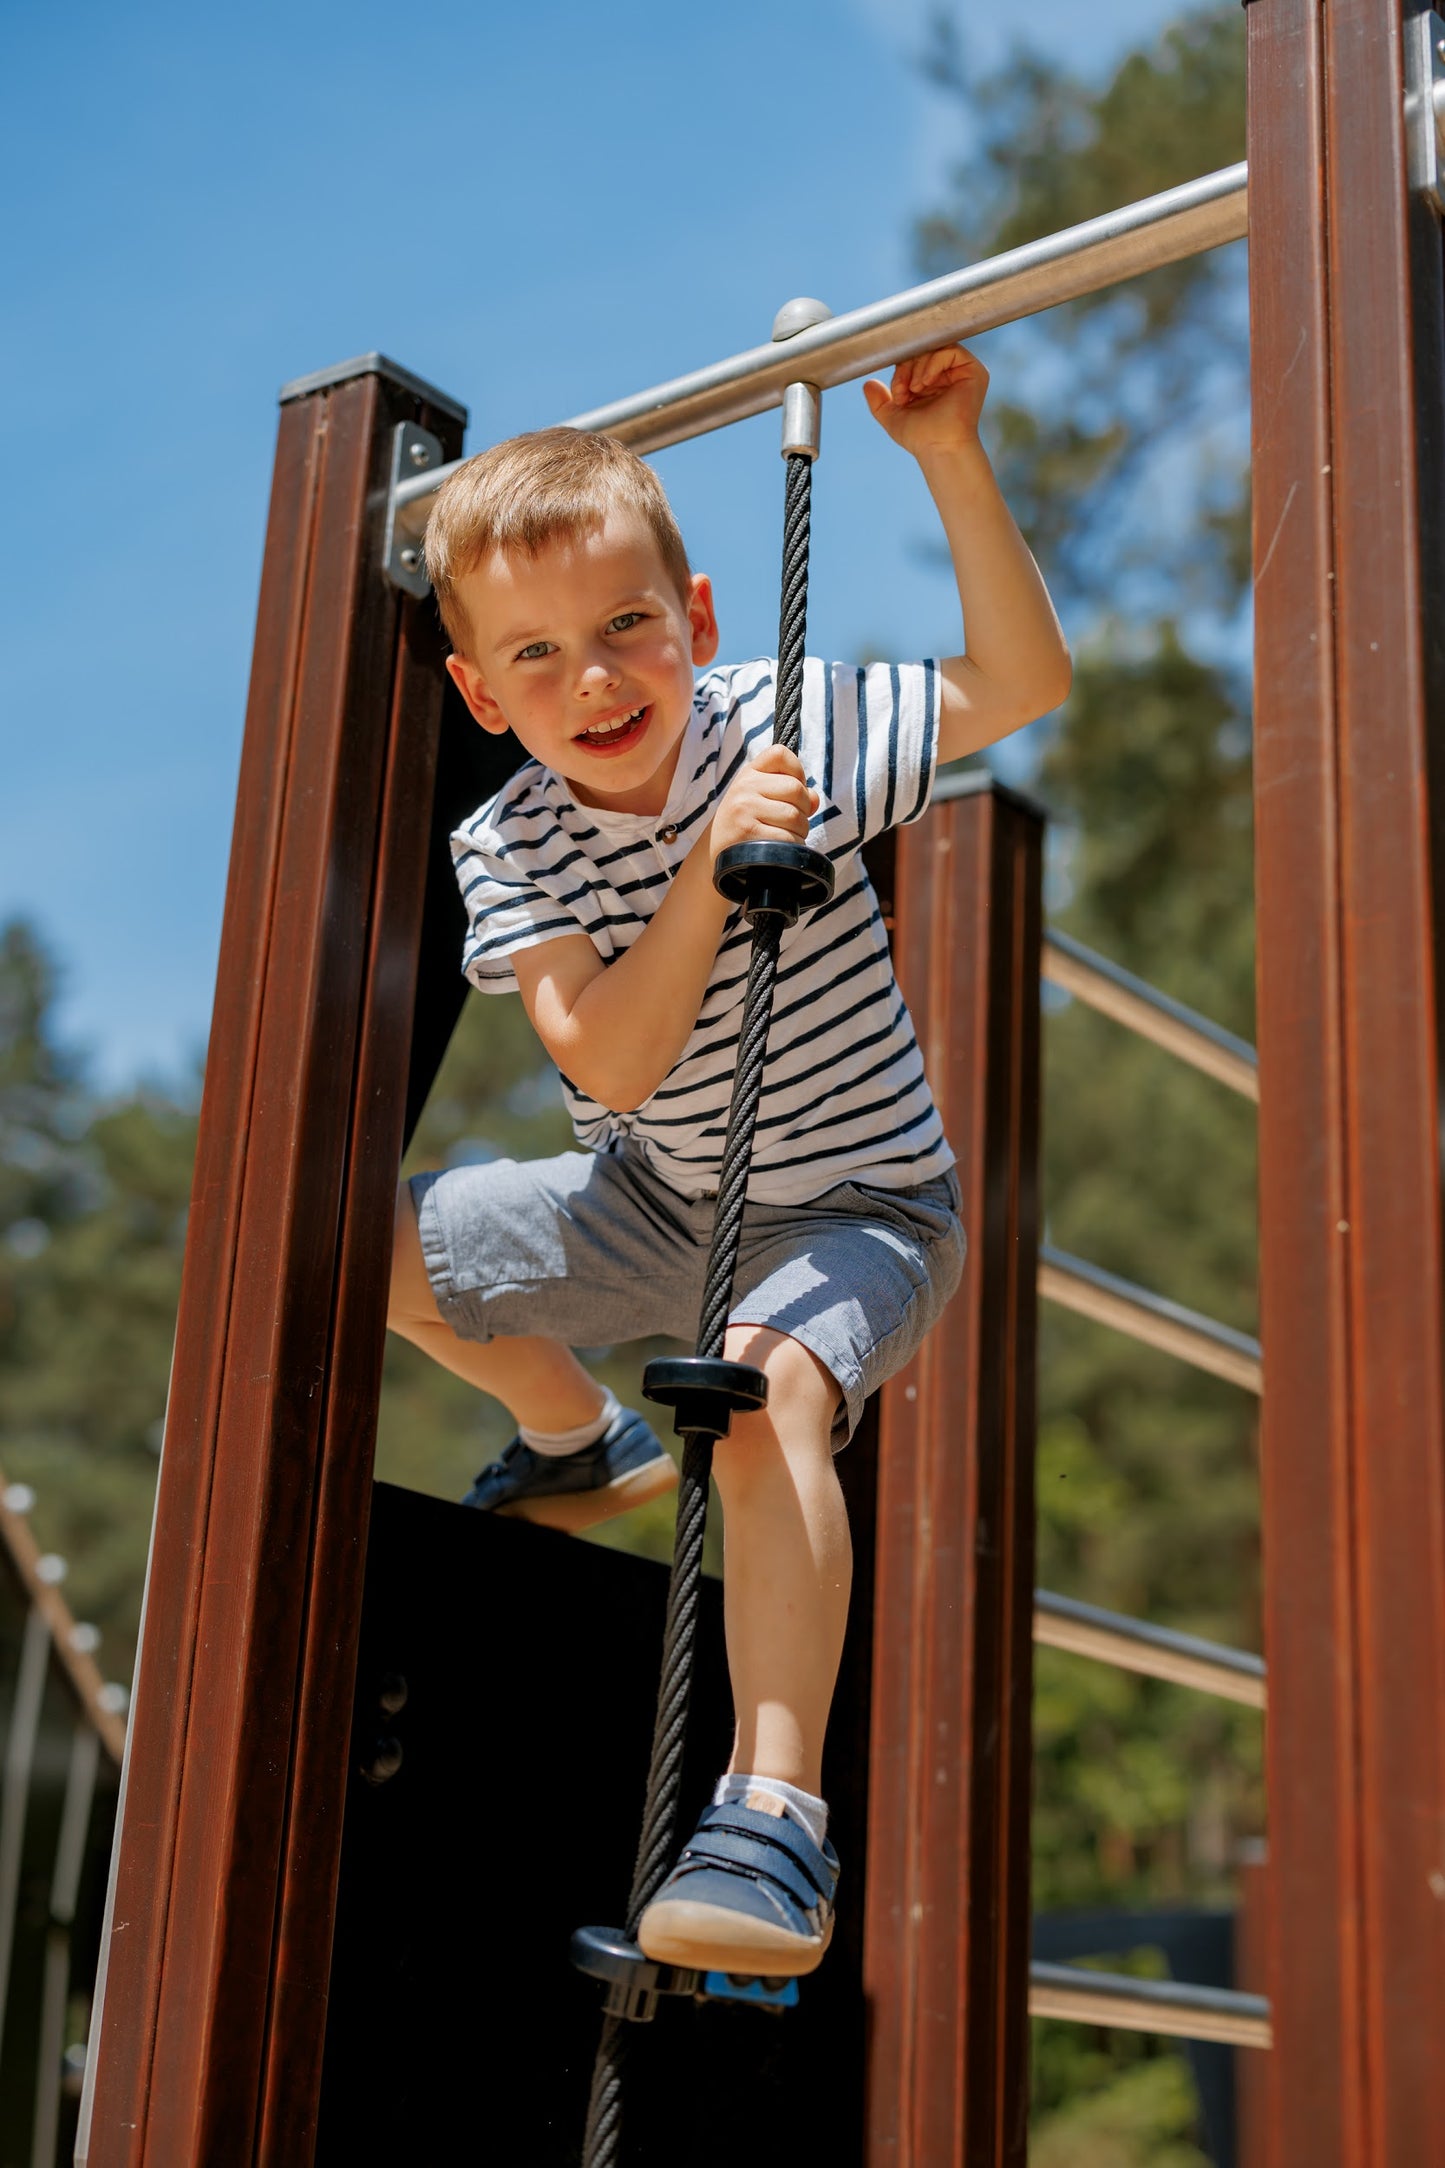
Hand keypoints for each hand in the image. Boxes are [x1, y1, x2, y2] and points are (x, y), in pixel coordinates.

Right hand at [709, 741, 818, 861]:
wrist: (717, 853)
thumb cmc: (748, 823)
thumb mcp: (763, 799)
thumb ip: (792, 792)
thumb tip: (814, 799)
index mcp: (749, 774)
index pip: (780, 754)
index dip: (797, 771)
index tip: (793, 790)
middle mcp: (744, 787)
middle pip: (796, 789)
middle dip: (803, 810)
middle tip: (792, 822)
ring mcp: (744, 809)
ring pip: (795, 816)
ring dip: (800, 832)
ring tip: (786, 836)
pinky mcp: (748, 833)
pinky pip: (787, 838)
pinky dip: (792, 847)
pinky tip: (781, 850)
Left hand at [863, 345, 988, 456]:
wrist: (939, 448)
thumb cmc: (920, 437)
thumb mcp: (892, 417)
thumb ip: (879, 402)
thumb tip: (867, 383)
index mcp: (934, 383)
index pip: (915, 359)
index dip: (902, 367)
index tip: (897, 391)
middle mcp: (949, 376)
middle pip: (925, 350)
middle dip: (907, 365)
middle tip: (902, 389)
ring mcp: (962, 372)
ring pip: (936, 348)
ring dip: (918, 365)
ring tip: (914, 389)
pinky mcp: (974, 371)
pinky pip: (951, 350)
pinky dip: (932, 363)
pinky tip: (925, 383)